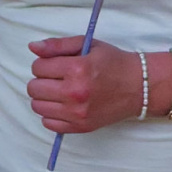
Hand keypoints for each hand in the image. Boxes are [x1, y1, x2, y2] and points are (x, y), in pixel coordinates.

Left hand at [27, 37, 142, 132]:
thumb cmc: (113, 63)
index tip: (55, 65)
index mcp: (77, 69)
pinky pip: (48, 123)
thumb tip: (32, 47)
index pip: (38, 67)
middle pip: (34, 88)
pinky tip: (62, 106)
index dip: (43, 64)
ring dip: (43, 97)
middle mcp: (75, 93)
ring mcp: (77, 113)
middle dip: (41, 80)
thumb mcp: (88, 45)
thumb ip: (58, 45)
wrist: (138, 86)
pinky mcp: (80, 126)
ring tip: (58, 91)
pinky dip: (51, 114)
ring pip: (38, 106)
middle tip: (56, 78)